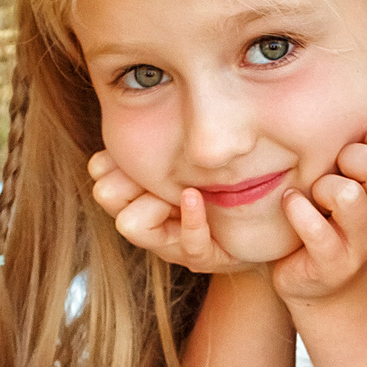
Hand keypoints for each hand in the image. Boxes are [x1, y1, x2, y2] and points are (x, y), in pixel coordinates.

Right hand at [87, 150, 259, 274]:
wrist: (265, 223)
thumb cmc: (225, 178)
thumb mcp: (192, 150)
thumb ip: (164, 134)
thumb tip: (140, 108)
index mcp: (139, 189)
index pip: (101, 170)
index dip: (112, 159)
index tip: (135, 148)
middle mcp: (147, 218)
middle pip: (106, 193)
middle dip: (128, 178)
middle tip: (156, 171)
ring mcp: (170, 243)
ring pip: (130, 223)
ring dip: (152, 204)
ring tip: (184, 191)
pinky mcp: (201, 258)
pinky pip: (187, 243)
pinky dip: (191, 220)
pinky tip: (196, 198)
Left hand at [270, 112, 366, 305]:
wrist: (319, 281)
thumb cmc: (332, 215)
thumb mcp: (357, 178)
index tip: (357, 146)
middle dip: (351, 158)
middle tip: (334, 169)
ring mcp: (362, 243)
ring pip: (348, 196)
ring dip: (322, 187)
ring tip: (312, 194)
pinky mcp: (333, 264)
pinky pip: (316, 229)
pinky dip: (297, 210)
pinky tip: (290, 204)